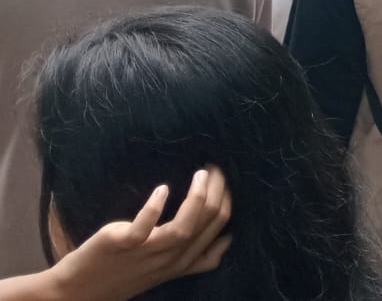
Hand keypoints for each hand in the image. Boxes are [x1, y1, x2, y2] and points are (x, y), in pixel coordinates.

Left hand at [49, 168, 231, 300]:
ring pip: (184, 226)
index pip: (218, 228)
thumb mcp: (165, 271)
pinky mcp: (122, 245)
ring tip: (202, 172)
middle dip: (218, 192)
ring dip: (197, 197)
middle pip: (207, 223)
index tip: (224, 180)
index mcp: (183, 262)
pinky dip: (155, 207)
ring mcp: (146, 253)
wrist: (77, 292)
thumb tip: (228, 239)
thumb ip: (196, 259)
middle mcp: (170, 259)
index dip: (227, 200)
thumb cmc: (124, 275)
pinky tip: (162, 189)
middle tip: (216, 168)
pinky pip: (143, 226)